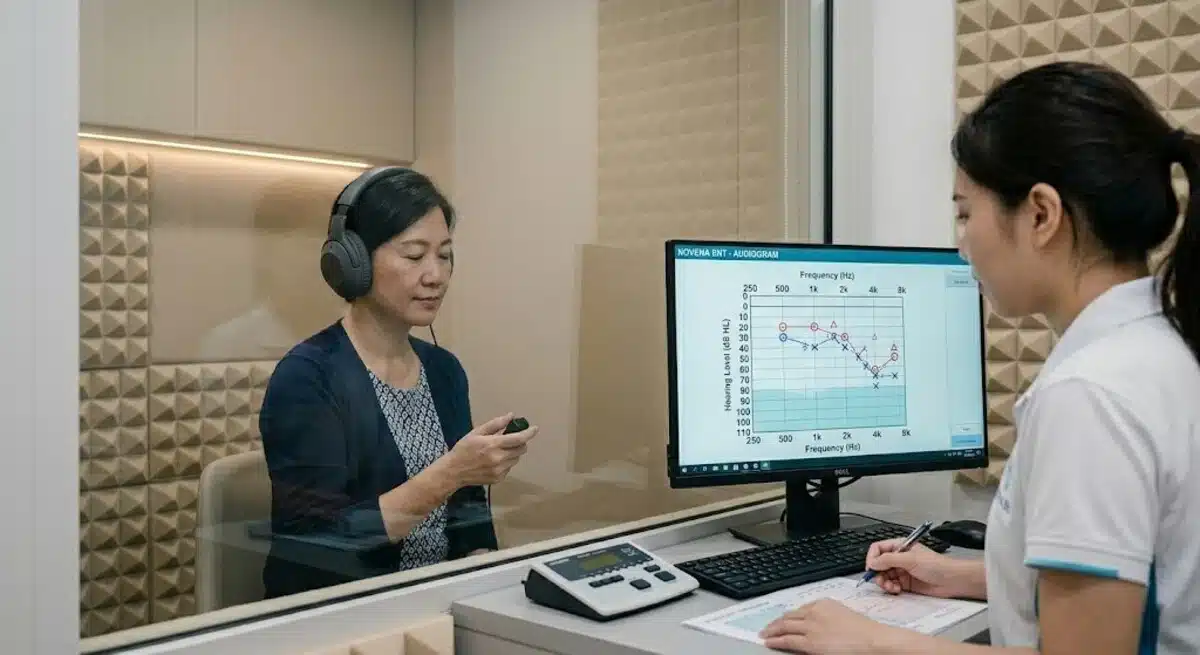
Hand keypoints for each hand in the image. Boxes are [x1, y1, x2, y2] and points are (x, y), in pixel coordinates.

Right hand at [439, 413, 538, 486]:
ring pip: (516, 459)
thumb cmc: (464, 449)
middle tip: (511, 439)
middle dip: (520, 443)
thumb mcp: (476, 432)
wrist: (453, 471)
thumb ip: (495, 424)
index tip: (535, 428)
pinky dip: (506, 462)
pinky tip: (493, 461)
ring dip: (513, 453)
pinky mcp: (498, 479)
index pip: (518, 439)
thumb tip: (511, 416)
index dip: (529, 433)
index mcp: (493, 444)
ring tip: (499, 451)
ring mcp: (499, 470)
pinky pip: (509, 468)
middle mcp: (499, 458)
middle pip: (521, 449)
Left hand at [760, 599, 902, 653]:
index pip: (800, 609)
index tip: (783, 619)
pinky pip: (787, 640)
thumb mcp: (844, 616)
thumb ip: (828, 618)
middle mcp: (814, 612)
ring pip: (784, 627)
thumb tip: (820, 627)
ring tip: (764, 634)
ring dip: (772, 630)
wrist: (872, 640)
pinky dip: (775, 640)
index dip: (789, 616)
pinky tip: (769, 641)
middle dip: (777, 622)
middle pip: (789, 616)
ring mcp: (810, 626)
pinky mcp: (809, 642)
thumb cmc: (865, 632)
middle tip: (768, 626)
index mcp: (824, 603)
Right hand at [865, 538, 967, 597]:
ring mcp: (902, 571)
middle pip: (879, 564)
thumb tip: (872, 563)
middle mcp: (899, 558)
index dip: (872, 558)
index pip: (878, 549)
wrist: (952, 581)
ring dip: (884, 583)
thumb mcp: (910, 559)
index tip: (871, 568)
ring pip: (884, 576)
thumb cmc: (935, 565)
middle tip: (881, 581)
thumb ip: (889, 560)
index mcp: (900, 546)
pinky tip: (896, 590)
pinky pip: (891, 585)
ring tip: (890, 587)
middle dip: (878, 573)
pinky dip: (891, 589)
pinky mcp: (906, 584)